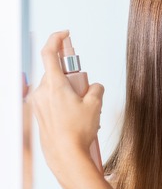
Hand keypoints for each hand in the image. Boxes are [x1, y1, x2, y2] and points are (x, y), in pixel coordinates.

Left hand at [29, 30, 103, 174]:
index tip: (65, 34)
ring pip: (54, 86)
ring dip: (68, 90)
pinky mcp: (39, 113)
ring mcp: (38, 103)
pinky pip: (51, 99)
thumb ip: (96, 88)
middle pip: (55, 72)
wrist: (65, 154)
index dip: (56, 39)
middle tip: (85, 88)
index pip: (49, 53)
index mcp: (54, 85)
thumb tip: (95, 86)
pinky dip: (63, 101)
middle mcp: (42, 91)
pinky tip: (75, 116)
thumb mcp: (95, 105)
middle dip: (71, 76)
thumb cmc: (77, 132)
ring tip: (82, 108)